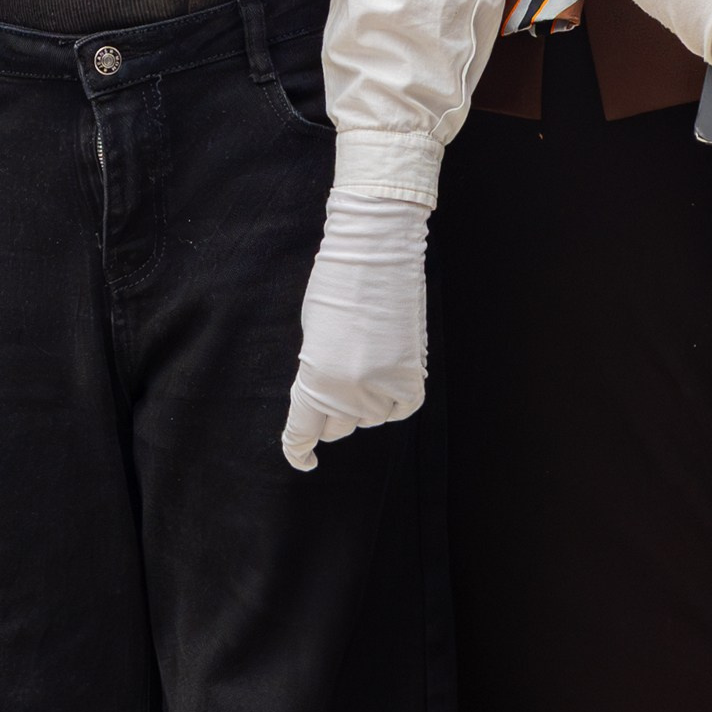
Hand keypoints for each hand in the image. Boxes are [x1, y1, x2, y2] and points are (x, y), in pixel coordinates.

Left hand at [282, 195, 430, 472]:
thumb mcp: (310, 339)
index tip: (303, 459)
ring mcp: (383, 388)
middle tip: (339, 376)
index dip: (299, 450)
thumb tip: (327, 401)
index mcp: (314, 382)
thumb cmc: (334, 286)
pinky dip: (394, 397)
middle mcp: (348, 394)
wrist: (376, 252)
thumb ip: (316, 376)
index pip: (303, 432)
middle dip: (334, 411)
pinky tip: (389, 370)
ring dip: (366, 400)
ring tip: (367, 356)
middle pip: (338, 428)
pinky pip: (401, 409)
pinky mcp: (412, 379)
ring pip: (370, 418)